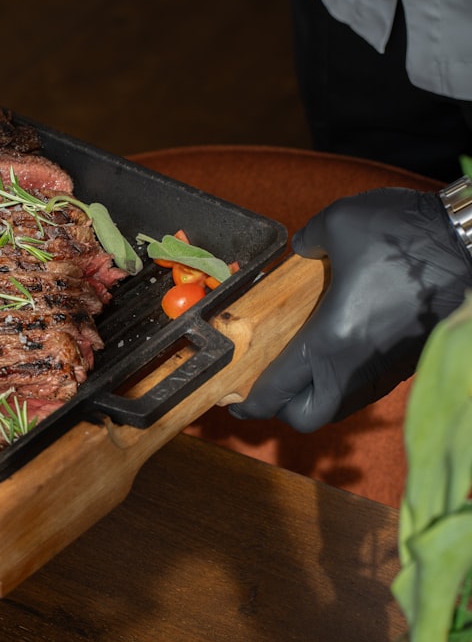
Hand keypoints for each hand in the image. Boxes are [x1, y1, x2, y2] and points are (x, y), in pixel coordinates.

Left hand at [229, 187, 471, 431]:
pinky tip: (336, 353)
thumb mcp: (339, 224)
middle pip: (309, 417)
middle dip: (284, 409)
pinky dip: (342, 384)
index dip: (250, 404)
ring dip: (316, 397)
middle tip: (269, 385)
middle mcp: (355, 367)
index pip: (278, 391)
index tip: (234, 404)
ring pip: (340, 407)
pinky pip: (364, 390)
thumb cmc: (404, 235)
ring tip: (299, 370)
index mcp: (329, 341)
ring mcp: (386, 370)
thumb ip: (307, 240)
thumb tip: (302, 248)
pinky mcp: (408, 363)